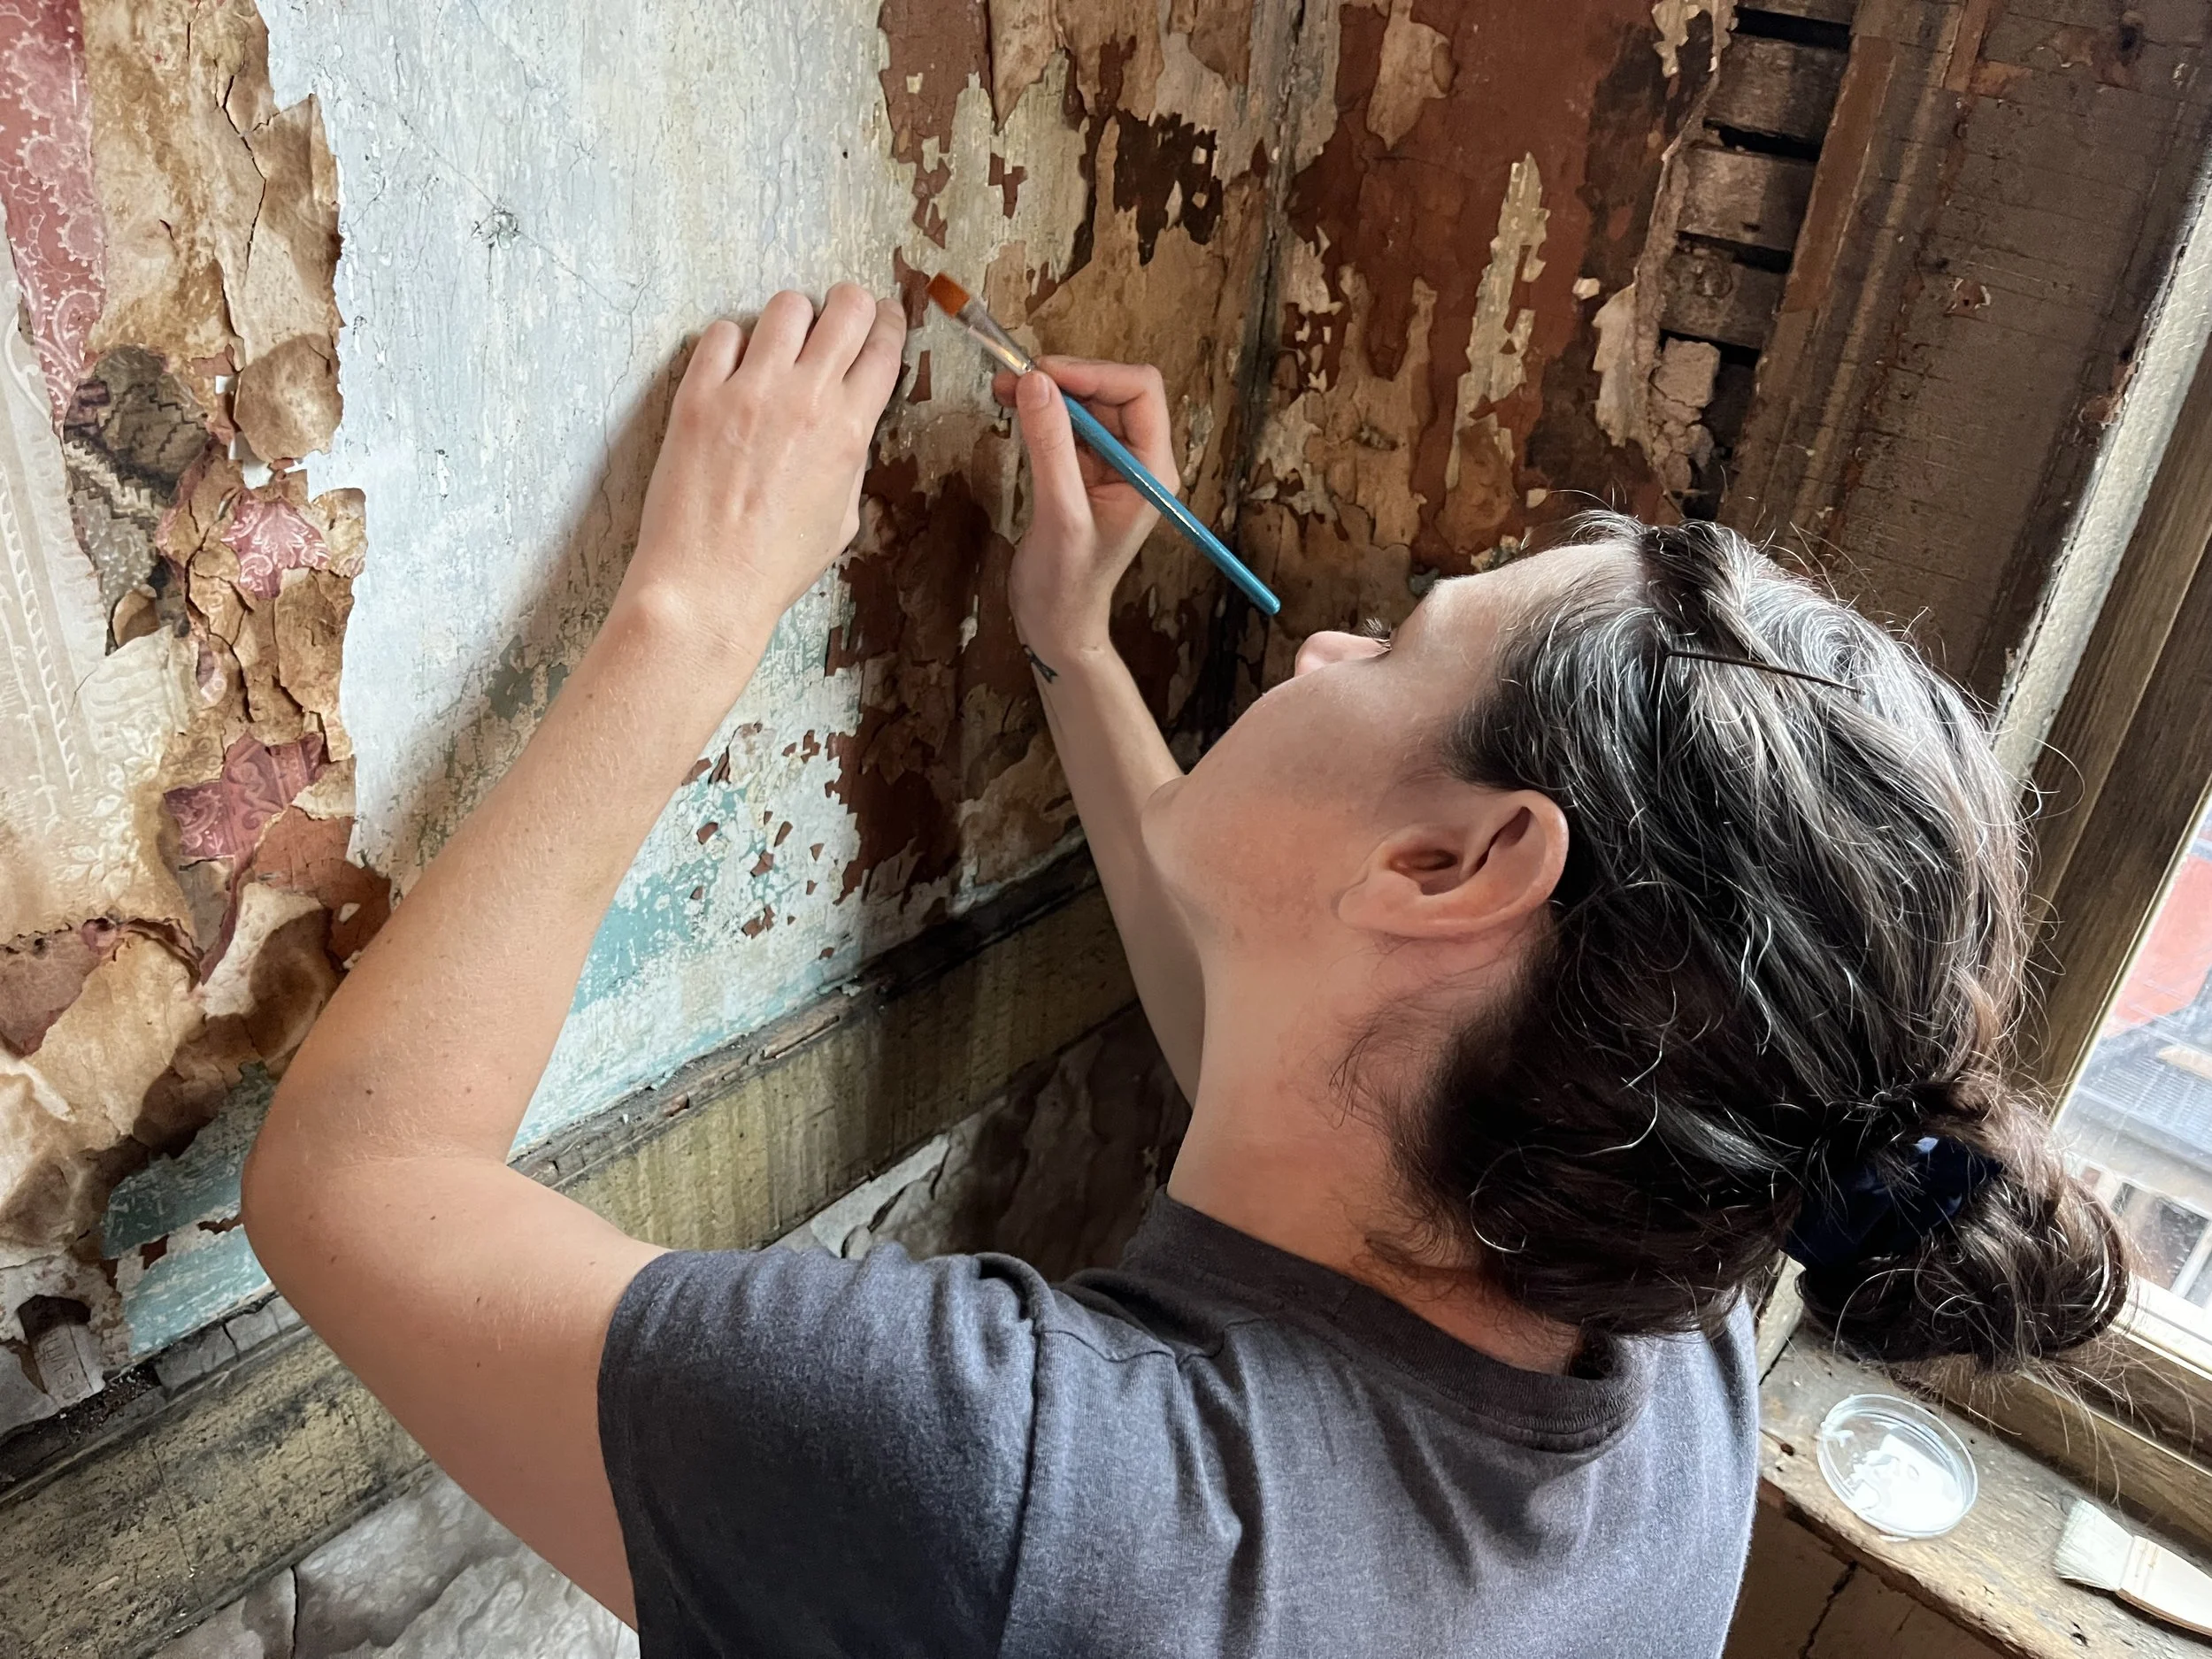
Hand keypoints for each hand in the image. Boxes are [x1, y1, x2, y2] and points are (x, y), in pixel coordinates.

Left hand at [620, 283, 905, 656]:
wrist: (708, 584)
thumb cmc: (777, 564)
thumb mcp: (843, 518)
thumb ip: (850, 458)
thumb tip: (847, 425)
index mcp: (848, 430)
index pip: (883, 349)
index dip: (890, 323)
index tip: (886, 316)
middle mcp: (804, 398)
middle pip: (846, 309)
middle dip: (850, 306)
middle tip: (840, 316)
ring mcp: (748, 391)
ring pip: (786, 307)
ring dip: (793, 317)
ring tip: (783, 341)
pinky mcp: (698, 394)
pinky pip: (721, 333)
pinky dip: (733, 341)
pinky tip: (733, 367)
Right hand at [994, 357, 1176, 662]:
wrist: (1056, 624)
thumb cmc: (1066, 583)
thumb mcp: (1059, 514)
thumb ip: (1050, 447)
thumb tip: (1035, 383)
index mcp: (1151, 470)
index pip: (1140, 391)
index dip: (1093, 373)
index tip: (1042, 373)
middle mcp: (1139, 461)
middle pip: (1112, 391)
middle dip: (1065, 379)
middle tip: (1011, 377)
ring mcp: (1112, 466)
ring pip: (1087, 405)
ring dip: (1048, 393)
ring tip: (1002, 389)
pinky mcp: (1085, 472)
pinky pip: (1068, 427)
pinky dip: (1041, 413)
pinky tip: (1011, 409)